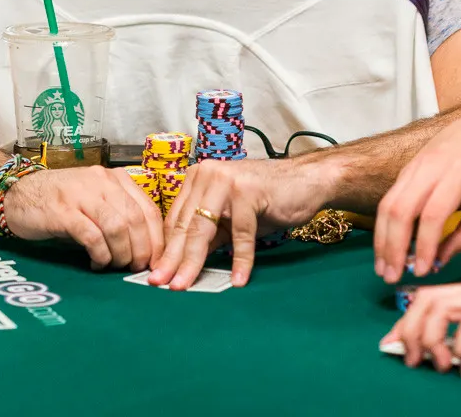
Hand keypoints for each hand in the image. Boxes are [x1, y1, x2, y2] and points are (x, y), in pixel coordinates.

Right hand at [3, 166, 164, 271]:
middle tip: (136, 269)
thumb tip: (143, 250)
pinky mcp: (64, 211)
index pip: (148, 208)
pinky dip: (100, 254)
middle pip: (135, 219)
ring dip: (121, 254)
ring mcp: (83, 195)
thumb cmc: (60, 201)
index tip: (156, 261)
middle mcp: (102, 182)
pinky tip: (96, 263)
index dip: (156, 239)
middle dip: (141, 250)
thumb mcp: (94, 201)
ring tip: (114, 267)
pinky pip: (92, 236)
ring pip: (117, 227)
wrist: (17, 193)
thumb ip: (118, 216)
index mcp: (115, 178)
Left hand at [148, 154, 332, 290]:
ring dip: (194, 261)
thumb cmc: (266, 199)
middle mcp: (208, 174)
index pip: (176, 219)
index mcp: (198, 178)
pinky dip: (240, 259)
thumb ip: (208, 235)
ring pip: (205, 228)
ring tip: (184, 285)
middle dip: (173, 259)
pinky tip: (238, 279)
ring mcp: (228, 181)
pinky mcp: (249, 191)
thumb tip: (181, 264)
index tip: (156, 275)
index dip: (166, 249)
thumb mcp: (229, 218)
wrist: (304, 180)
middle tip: (161, 285)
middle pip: (186, 225)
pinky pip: (241, 233)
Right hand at [374, 111, 460, 281]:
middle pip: (401, 208)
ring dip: (381, 239)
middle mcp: (430, 166)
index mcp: (459, 173)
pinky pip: (389, 199)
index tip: (422, 272)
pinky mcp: (405, 169)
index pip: (433, 212)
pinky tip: (386, 248)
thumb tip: (438, 263)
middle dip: (392, 246)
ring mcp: (414, 165)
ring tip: (383, 269)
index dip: (425, 244)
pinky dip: (384, 226)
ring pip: (387, 203)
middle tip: (391, 278)